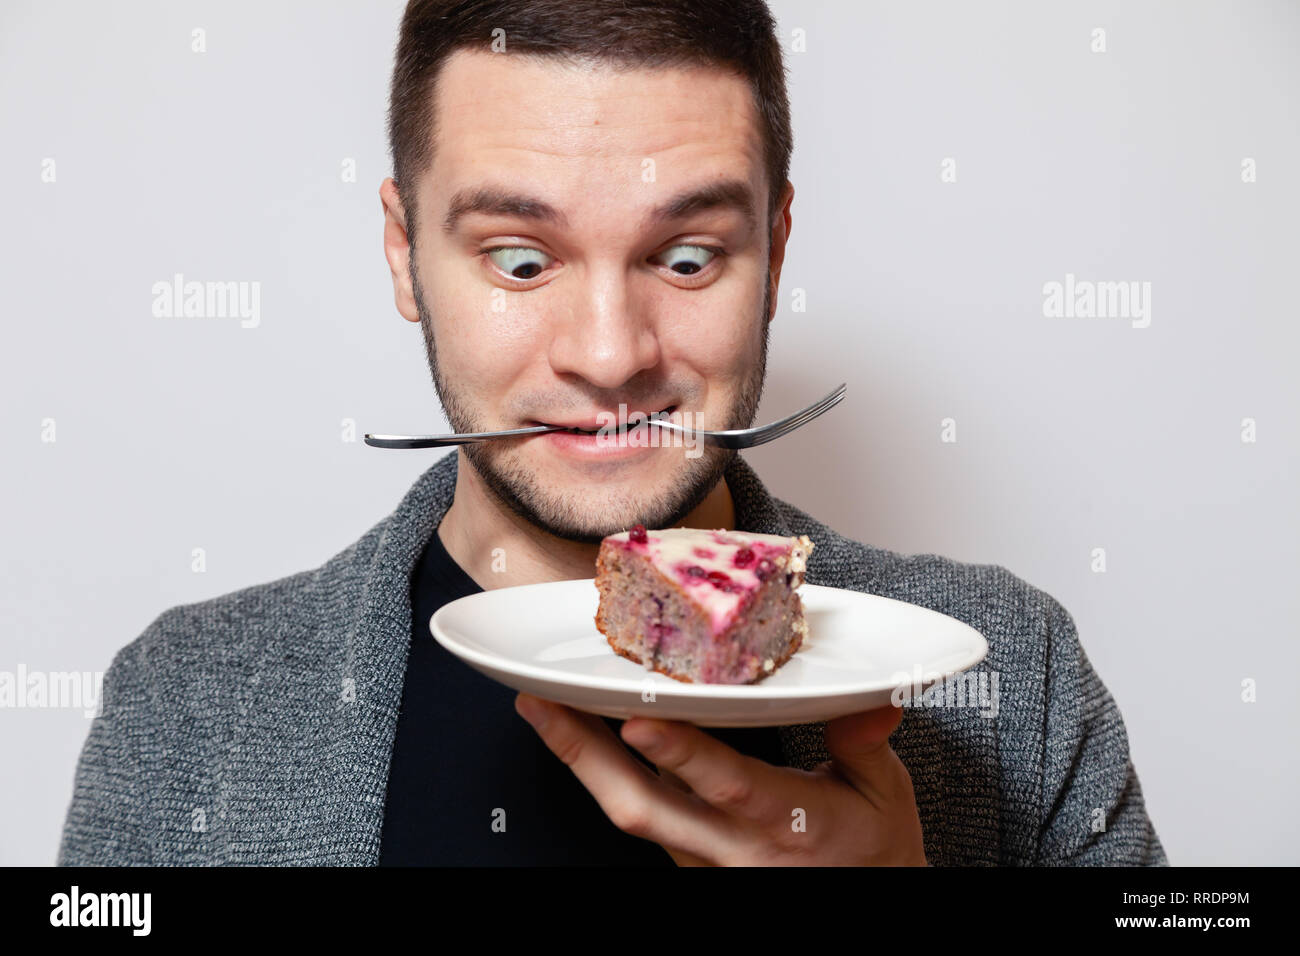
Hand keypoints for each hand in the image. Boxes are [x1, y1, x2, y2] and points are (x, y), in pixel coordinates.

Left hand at [515, 693, 927, 865]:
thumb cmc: (872, 847)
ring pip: (630, 814)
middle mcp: (731, 847)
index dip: (681, 756)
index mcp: (785, 823)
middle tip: (540, 704)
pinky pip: (639, 816)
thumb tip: (875, 698)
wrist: (867, 905)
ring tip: (539, 709)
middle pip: (644, 808)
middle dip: (585, 756)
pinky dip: (604, 776)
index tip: (640, 722)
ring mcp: (702, 859)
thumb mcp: (883, 793)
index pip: (726, 787)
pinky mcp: (687, 861)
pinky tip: (578, 735)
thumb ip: (864, 742)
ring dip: (581, 763)